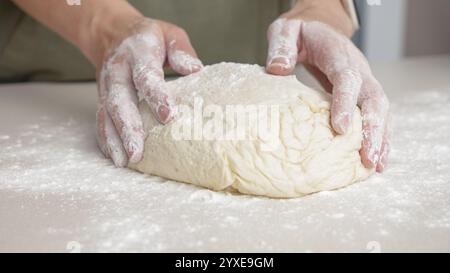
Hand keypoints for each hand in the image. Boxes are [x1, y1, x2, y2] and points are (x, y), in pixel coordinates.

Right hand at [96, 18, 202, 166]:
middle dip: (128, 127)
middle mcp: (117, 71)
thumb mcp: (169, 34)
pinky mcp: (101, 99)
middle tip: (137, 151)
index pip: (145, 76)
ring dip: (115, 139)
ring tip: (126, 161)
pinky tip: (116, 157)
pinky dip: (106, 140)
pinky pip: (100, 121)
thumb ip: (181, 51)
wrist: (113, 34)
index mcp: (137, 52)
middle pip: (119, 100)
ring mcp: (106, 86)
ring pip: (106, 114)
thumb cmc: (149, 39)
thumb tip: (195, 69)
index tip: (168, 116)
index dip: (156, 95)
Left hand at [266, 3, 390, 171]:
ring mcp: (364, 82)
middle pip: (374, 99)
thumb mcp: (286, 32)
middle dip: (373, 129)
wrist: (320, 27)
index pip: (347, 78)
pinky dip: (380, 137)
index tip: (340, 128)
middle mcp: (359, 69)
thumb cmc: (301, 33)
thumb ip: (281, 47)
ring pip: (381, 110)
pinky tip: (377, 159)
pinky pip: (377, 115)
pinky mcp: (363, 94)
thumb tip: (277, 70)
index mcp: (339, 54)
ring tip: (375, 166)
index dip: (345, 103)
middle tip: (368, 157)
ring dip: (380, 138)